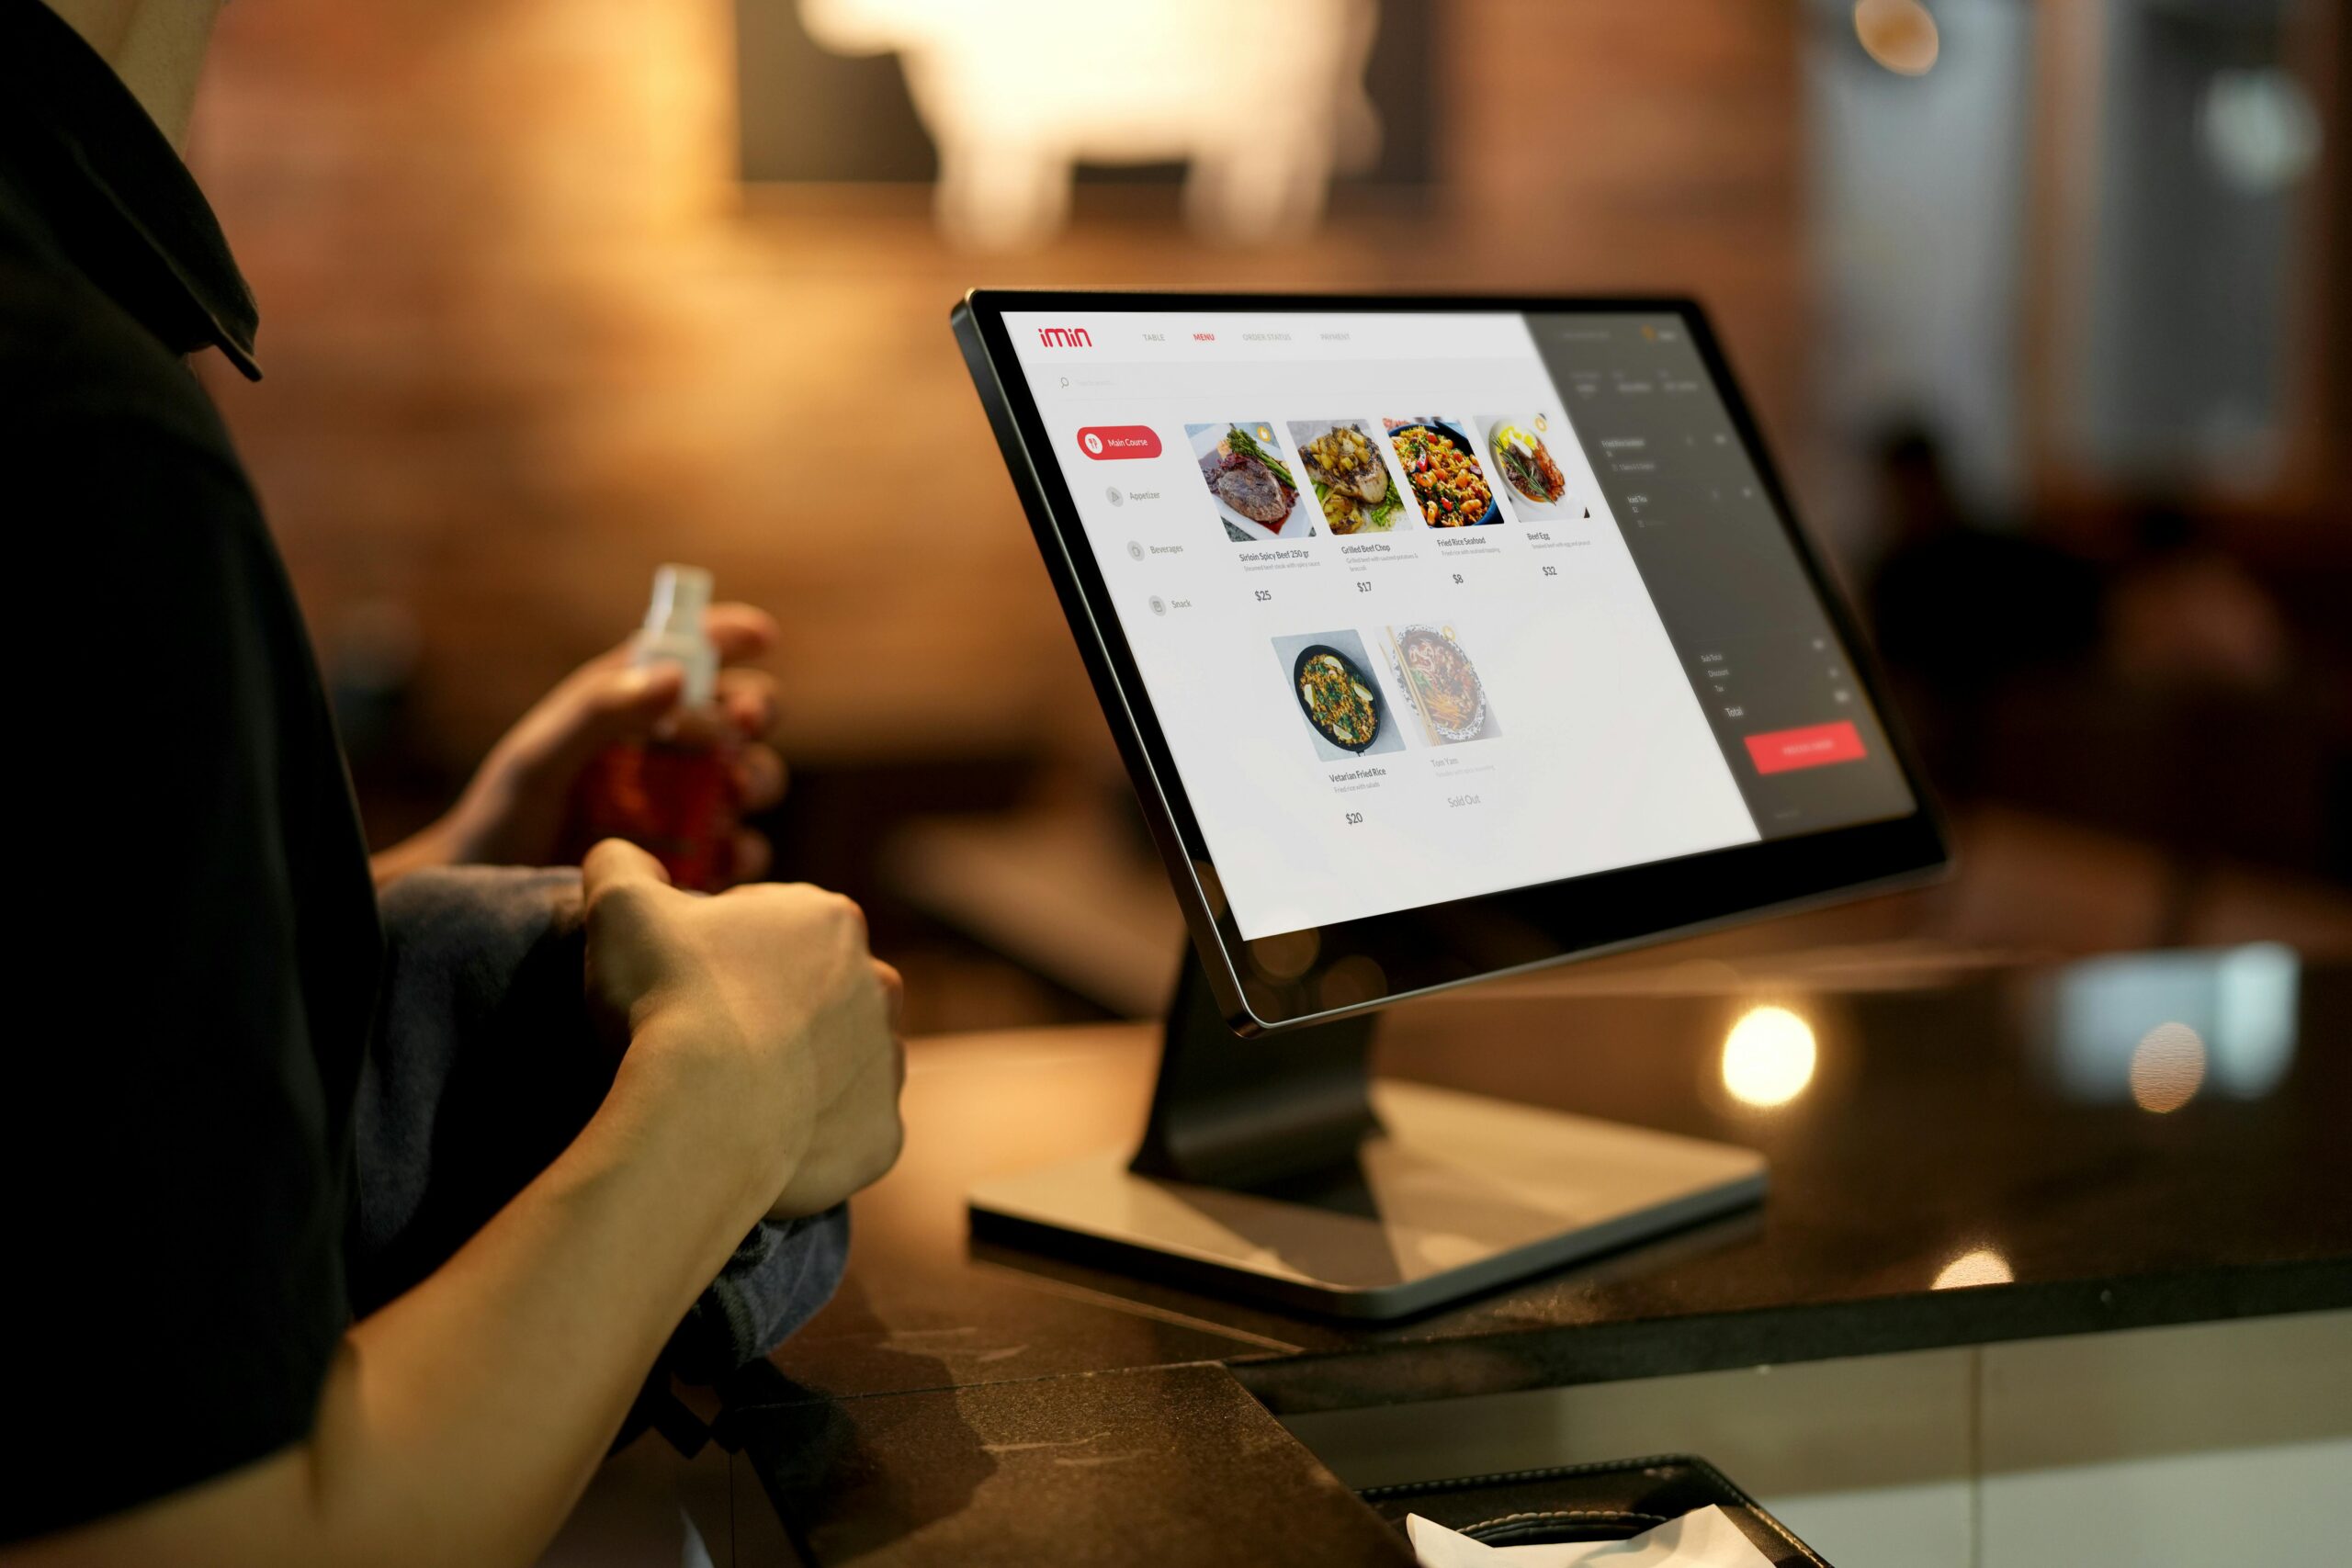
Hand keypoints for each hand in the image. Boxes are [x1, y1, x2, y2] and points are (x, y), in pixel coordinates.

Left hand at [373, 604, 789, 884]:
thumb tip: (677, 676)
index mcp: (627, 704)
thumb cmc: (502, 817)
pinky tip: (722, 855)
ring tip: (732, 793)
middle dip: (757, 711)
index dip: (728, 635)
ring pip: (754, 777)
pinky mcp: (695, 862)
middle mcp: (667, 749)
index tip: (761, 635)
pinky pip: (744, 850)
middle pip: (740, 713)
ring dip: (756, 778)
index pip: (688, 653)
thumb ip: (600, 710)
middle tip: (743, 723)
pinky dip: (744, 849)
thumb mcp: (539, 759)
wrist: (488, 900)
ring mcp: (686, 805)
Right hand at [580, 839, 905, 1221]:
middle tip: (703, 1041)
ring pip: (839, 1062)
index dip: (716, 949)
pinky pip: (846, 1133)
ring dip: (796, 1073)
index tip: (679, 981)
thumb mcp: (620, 906)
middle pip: (814, 992)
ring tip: (731, 1097)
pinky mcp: (881, 1136)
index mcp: (829, 919)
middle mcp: (879, 984)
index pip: (769, 923)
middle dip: (768, 1008)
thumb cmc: (666, 998)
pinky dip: (810, 1140)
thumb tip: (624, 857)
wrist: (704, 1117)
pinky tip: (759, 1143)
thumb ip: (621, 864)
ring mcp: (886, 1064)